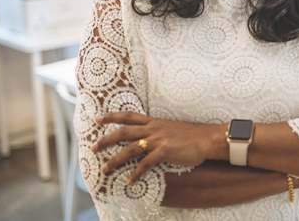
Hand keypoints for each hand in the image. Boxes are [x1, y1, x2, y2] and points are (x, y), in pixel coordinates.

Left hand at [90, 112, 221, 184]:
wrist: (207, 138)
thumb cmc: (191, 135)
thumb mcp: (171, 128)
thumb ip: (158, 132)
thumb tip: (147, 139)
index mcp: (154, 121)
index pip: (128, 116)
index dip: (111, 116)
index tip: (97, 119)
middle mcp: (153, 128)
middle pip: (123, 132)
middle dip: (105, 140)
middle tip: (92, 148)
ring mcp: (158, 139)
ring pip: (130, 149)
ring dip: (114, 160)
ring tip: (104, 169)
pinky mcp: (164, 151)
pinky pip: (145, 164)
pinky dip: (135, 174)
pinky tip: (129, 182)